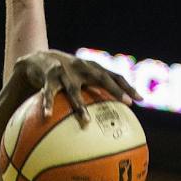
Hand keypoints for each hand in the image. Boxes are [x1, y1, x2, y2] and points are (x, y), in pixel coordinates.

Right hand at [12, 49, 137, 122]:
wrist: (39, 59)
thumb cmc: (65, 74)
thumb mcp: (81, 79)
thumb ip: (95, 92)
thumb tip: (110, 118)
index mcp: (92, 69)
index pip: (114, 75)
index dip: (128, 86)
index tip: (141, 100)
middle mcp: (82, 68)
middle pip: (102, 78)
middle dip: (116, 89)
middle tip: (127, 102)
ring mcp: (65, 72)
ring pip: (74, 90)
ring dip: (80, 106)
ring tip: (86, 121)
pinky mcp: (49, 77)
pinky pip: (49, 93)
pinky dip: (47, 104)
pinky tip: (47, 116)